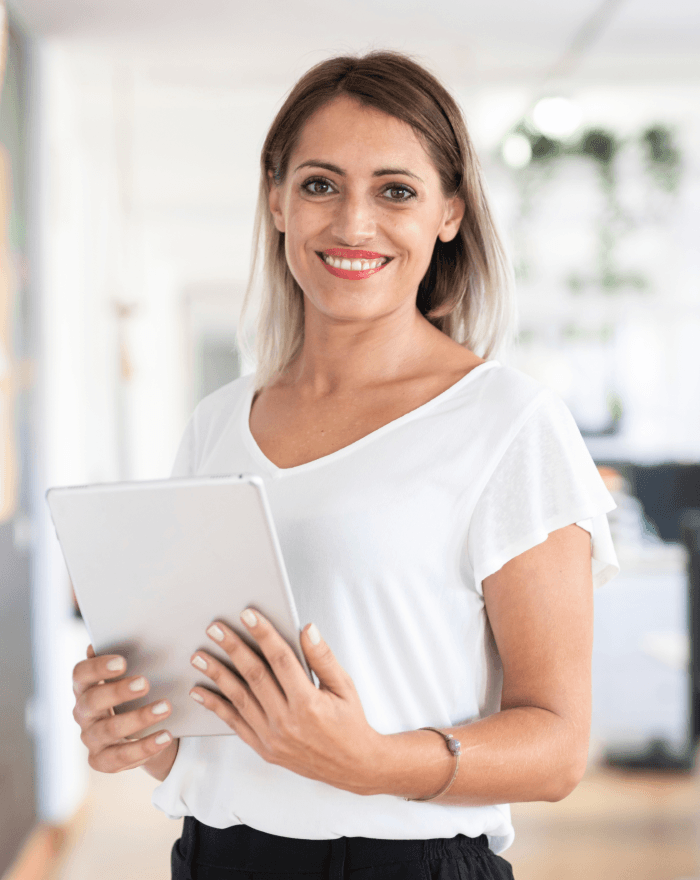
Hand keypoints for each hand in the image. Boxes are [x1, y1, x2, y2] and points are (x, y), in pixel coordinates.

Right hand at [72, 644, 177, 776]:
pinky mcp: (101, 760)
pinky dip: (145, 747)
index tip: (122, 661)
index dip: (97, 667)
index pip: (80, 674)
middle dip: (118, 692)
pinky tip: (166, 736)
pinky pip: (120, 757)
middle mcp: (82, 712)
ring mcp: (90, 738)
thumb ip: (127, 657)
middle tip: (146, 682)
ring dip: (139, 718)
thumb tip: (125, 629)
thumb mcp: (131, 674)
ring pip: (109, 730)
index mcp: (85, 686)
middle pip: (92, 702)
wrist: (140, 729)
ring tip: (166, 707)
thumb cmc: (134, 692)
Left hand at [189, 611, 383, 794]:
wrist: (353, 767)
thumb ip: (323, 657)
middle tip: (214, 628)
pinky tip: (201, 691)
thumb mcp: (344, 686)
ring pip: (239, 698)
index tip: (248, 615)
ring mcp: (272, 738)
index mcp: (309, 703)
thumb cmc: (350, 723)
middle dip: (232, 648)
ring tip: (199, 656)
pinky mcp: (264, 749)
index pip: (281, 659)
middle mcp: (287, 722)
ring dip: (216, 674)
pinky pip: (234, 723)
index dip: (263, 634)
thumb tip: (307, 629)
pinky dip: (215, 706)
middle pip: (254, 676)